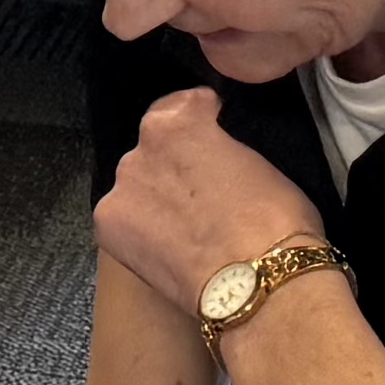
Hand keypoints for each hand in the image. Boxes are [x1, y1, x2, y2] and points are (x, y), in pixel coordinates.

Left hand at [96, 88, 319, 325]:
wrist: (257, 279)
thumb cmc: (275, 218)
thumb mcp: (257, 160)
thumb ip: (223, 147)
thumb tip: (216, 159)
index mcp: (177, 121)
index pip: (180, 105)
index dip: (199, 122)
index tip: (212, 139)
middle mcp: (140, 148)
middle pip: (153, 150)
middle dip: (174, 166)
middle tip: (202, 195)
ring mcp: (121, 190)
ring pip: (136, 188)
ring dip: (155, 200)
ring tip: (185, 229)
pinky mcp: (109, 229)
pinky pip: (123, 223)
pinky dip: (140, 233)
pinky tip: (168, 249)